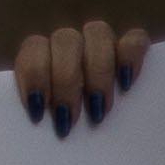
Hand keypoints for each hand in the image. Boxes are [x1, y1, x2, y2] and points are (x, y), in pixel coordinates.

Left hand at [18, 21, 148, 134]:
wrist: (99, 131)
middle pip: (66, 40)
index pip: (33, 46)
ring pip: (98, 32)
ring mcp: (100, 39)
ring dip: (98, 72)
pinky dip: (131, 58)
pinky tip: (125, 84)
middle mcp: (68, 39)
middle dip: (66, 82)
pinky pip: (135, 39)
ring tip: (98, 109)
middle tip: (70, 119)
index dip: (35, 75)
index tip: (38, 111)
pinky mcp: (132, 45)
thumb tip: (29, 118)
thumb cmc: (55, 119)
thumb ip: (36, 105)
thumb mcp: (42, 116)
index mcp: (38, 51)